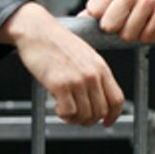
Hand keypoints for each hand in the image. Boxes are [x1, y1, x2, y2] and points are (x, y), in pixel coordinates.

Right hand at [0, 2, 123, 125]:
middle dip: (88, 120)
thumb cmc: (58, 43)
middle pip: (100, 111)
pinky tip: (57, 106)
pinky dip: (63, 115)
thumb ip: (95, 75)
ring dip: (74, 119)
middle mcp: (92, 75)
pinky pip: (68, 112)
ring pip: (85, 115)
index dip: (113, 116)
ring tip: (65, 110)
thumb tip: (98, 99)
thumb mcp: (86, 56)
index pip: (117, 99)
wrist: (37, 31)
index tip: (106, 122)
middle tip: (77, 117)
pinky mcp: (60, 84)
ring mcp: (77, 80)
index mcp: (101, 68)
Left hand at [85, 0, 154, 44]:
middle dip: (116, 29)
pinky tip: (149, 23)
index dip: (100, 18)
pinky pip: (146, 37)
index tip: (109, 15)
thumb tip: (79, 22)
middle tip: (124, 20)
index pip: (94, 11)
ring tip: (138, 21)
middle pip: (109, 26)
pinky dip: (147, 35)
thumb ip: (95, 8)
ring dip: (132, 33)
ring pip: (128, 35)